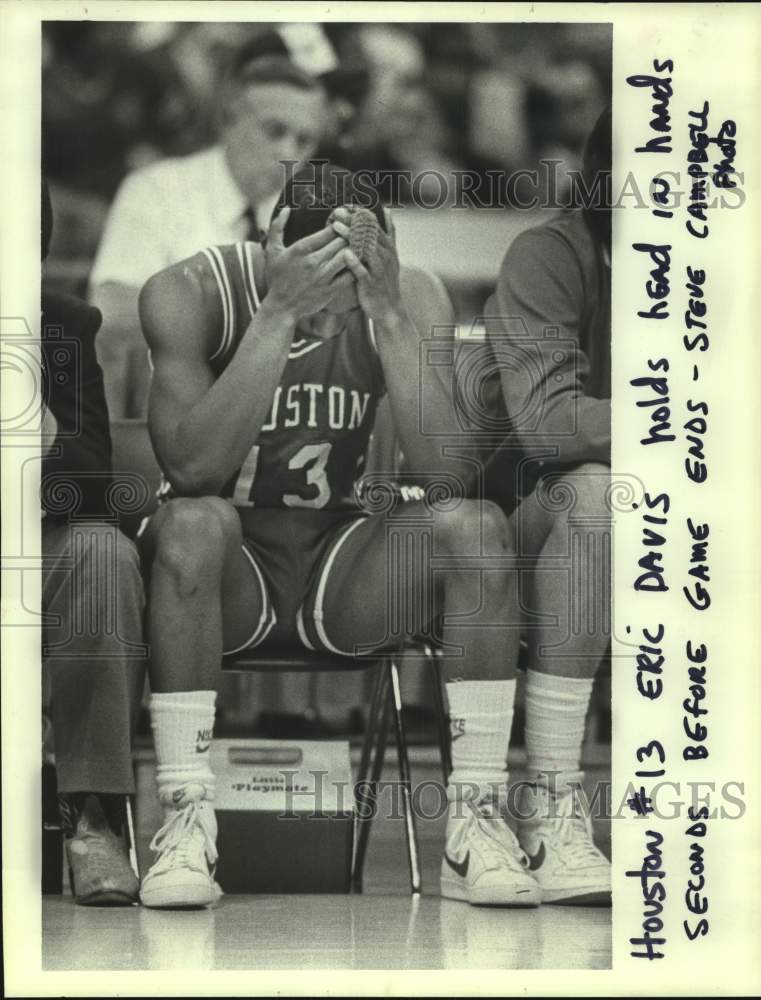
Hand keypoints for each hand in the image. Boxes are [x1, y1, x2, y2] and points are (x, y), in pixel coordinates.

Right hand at [264, 207, 352, 319]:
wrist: (281, 307)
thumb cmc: (276, 277)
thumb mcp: (271, 251)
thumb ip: (277, 227)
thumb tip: (287, 208)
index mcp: (302, 249)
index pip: (330, 230)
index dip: (340, 224)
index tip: (342, 223)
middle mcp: (314, 261)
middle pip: (342, 242)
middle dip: (350, 235)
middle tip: (355, 233)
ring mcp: (324, 277)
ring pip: (348, 256)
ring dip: (354, 250)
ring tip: (358, 246)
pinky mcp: (331, 290)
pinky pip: (350, 275)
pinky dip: (356, 268)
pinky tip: (357, 263)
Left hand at [331, 208, 401, 322]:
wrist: (389, 309)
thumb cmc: (385, 281)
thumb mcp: (391, 254)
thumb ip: (389, 233)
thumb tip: (388, 211)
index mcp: (387, 247)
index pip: (375, 225)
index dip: (360, 214)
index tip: (346, 205)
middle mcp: (385, 256)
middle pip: (369, 233)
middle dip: (352, 221)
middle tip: (337, 211)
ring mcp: (378, 270)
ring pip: (365, 249)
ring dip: (350, 237)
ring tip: (336, 227)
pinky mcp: (371, 284)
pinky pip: (363, 272)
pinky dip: (354, 262)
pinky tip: (344, 254)